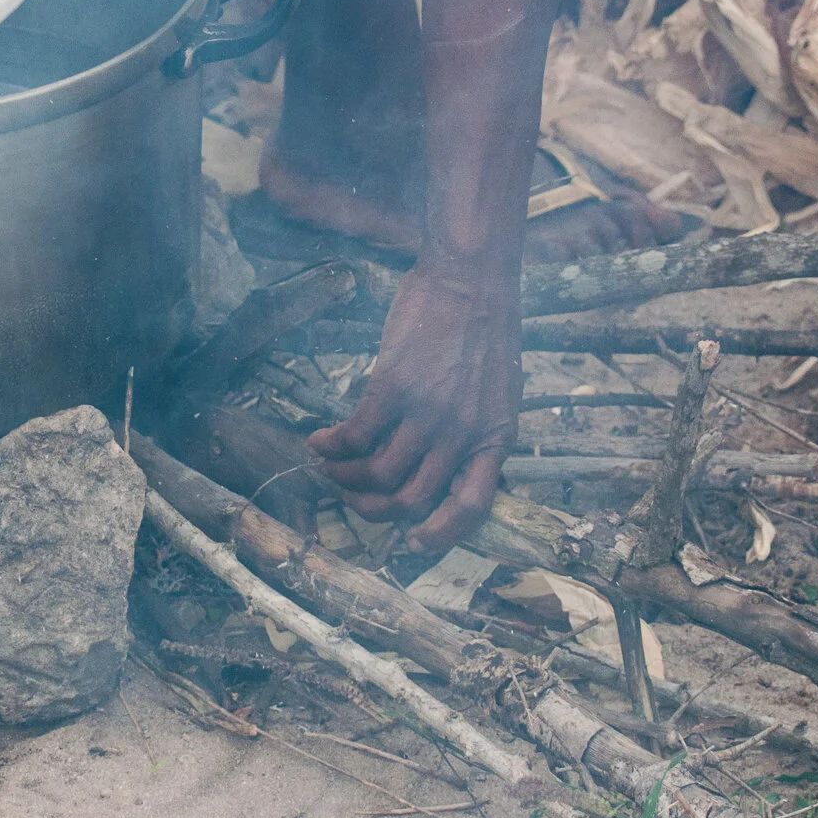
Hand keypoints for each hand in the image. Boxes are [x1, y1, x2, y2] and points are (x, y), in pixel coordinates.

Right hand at [308, 263, 518, 552]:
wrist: (471, 277)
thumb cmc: (486, 324)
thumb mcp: (498, 388)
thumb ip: (475, 426)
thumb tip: (439, 456)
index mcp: (495, 436)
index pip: (473, 504)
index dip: (442, 532)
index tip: (415, 540)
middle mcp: (463, 434)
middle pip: (413, 498)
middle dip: (375, 507)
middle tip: (353, 495)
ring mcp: (429, 413)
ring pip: (378, 472)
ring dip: (345, 476)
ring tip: (329, 466)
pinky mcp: (394, 388)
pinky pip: (355, 435)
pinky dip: (331, 445)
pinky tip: (319, 439)